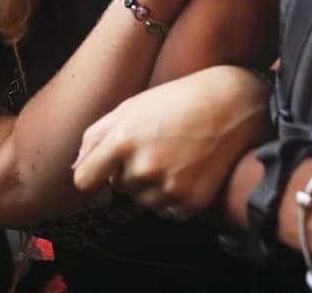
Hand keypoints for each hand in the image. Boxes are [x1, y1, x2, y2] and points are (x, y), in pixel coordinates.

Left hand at [71, 65, 270, 218]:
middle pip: (118, 188)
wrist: (233, 105)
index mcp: (122, 139)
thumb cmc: (178, 100)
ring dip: (152, 186)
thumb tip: (78, 165)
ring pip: (142, 201)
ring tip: (175, 156)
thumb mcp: (131, 106)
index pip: (84, 179)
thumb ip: (97, 135)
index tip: (101, 171)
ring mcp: (168, 187)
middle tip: (157, 146)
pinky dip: (174, 196)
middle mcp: (143, 167)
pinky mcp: (189, 203)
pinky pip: (167, 211)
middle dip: (130, 171)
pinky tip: (188, 170)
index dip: (91, 175)